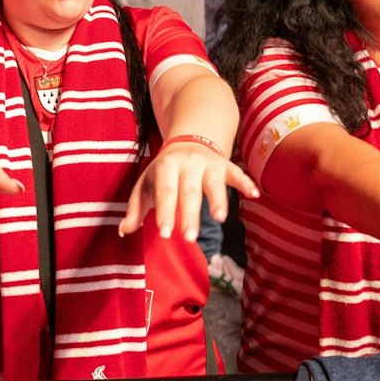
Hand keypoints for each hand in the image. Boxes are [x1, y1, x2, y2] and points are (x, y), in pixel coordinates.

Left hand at [118, 138, 258, 239]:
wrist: (187, 142)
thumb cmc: (163, 172)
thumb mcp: (146, 185)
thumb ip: (135, 208)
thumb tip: (124, 230)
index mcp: (166, 167)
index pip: (165, 192)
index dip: (166, 213)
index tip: (166, 234)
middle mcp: (188, 164)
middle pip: (189, 192)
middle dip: (190, 215)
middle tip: (190, 238)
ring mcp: (208, 164)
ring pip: (214, 183)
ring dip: (217, 200)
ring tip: (219, 218)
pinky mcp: (225, 166)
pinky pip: (237, 174)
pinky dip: (246, 183)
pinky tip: (255, 195)